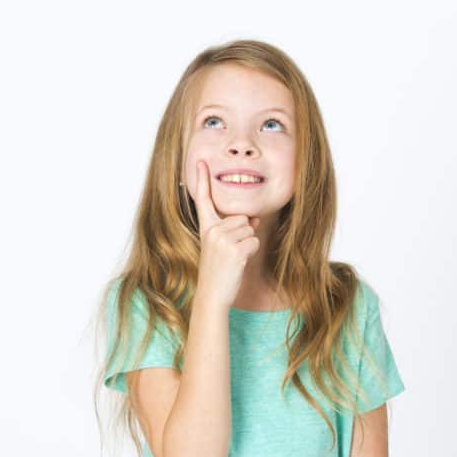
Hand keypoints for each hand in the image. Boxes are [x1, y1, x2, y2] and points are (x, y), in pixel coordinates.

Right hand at [193, 160, 260, 308]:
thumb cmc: (218, 271)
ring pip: (250, 230)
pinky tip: (238, 263)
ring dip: (248, 244)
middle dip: (244, 234)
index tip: (201, 161)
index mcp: (206, 228)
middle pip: (242, 218)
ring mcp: (222, 239)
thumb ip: (235, 230)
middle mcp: (212, 230)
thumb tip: (255, 220)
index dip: (202, 180)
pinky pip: (254, 242)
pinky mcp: (234, 249)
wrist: (212, 295)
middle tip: (230, 253)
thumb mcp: (223, 248)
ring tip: (233, 259)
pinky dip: (251, 252)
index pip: (204, 200)